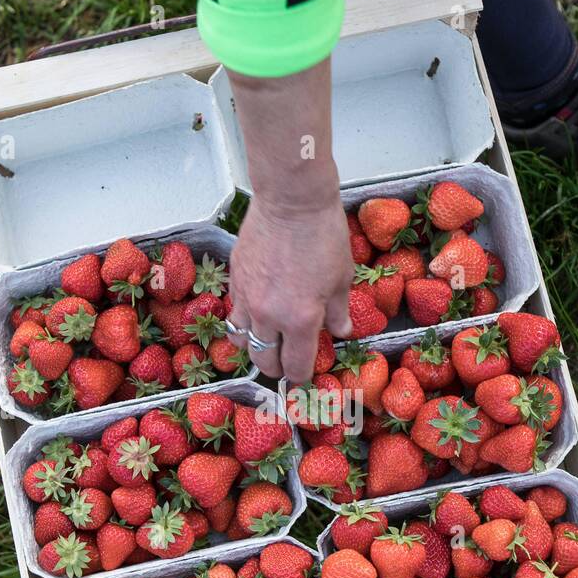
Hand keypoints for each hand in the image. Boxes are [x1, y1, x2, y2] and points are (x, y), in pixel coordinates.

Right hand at [228, 197, 352, 382]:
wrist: (291, 201)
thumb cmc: (323, 235)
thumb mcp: (341, 278)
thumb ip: (338, 311)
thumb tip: (342, 332)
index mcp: (300, 320)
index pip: (296, 366)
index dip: (301, 376)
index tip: (304, 376)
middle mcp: (269, 316)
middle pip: (265, 361)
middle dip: (277, 368)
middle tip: (286, 364)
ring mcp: (247, 298)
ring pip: (241, 341)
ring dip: (255, 348)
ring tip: (266, 342)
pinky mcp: (235, 280)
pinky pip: (235, 312)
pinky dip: (245, 321)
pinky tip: (257, 313)